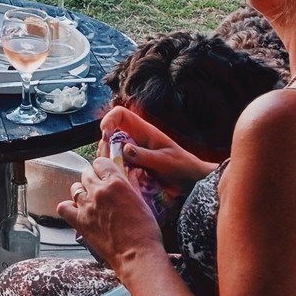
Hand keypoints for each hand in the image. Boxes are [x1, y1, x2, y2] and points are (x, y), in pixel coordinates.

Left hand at [57, 156, 163, 271]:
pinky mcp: (79, 222)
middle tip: (101, 188)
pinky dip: (68, 207)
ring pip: (75, 188)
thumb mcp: (142, 201)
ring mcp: (87, 206)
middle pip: (87, 173)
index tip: (106, 173)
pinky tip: (77, 210)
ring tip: (91, 200)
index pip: (100, 162)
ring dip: (82, 191)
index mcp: (116, 182)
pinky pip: (64, 207)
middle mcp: (99, 191)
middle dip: (93, 178)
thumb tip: (132, 172)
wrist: (137, 255)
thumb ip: (133, 184)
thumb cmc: (145, 231)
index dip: (103, 167)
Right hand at [98, 106, 218, 189]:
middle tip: (111, 162)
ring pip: (111, 151)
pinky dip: (116, 172)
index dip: (109, 120)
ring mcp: (133, 152)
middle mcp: (135, 139)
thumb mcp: (165, 161)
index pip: (120, 114)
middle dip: (105, 147)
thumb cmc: (182, 166)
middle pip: (110, 135)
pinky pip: (117, 165)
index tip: (105, 135)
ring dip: (110, 162)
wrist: (190, 181)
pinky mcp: (132, 165)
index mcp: (144, 131)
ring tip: (121, 174)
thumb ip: (145, 156)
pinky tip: (126, 180)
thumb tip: (125, 149)